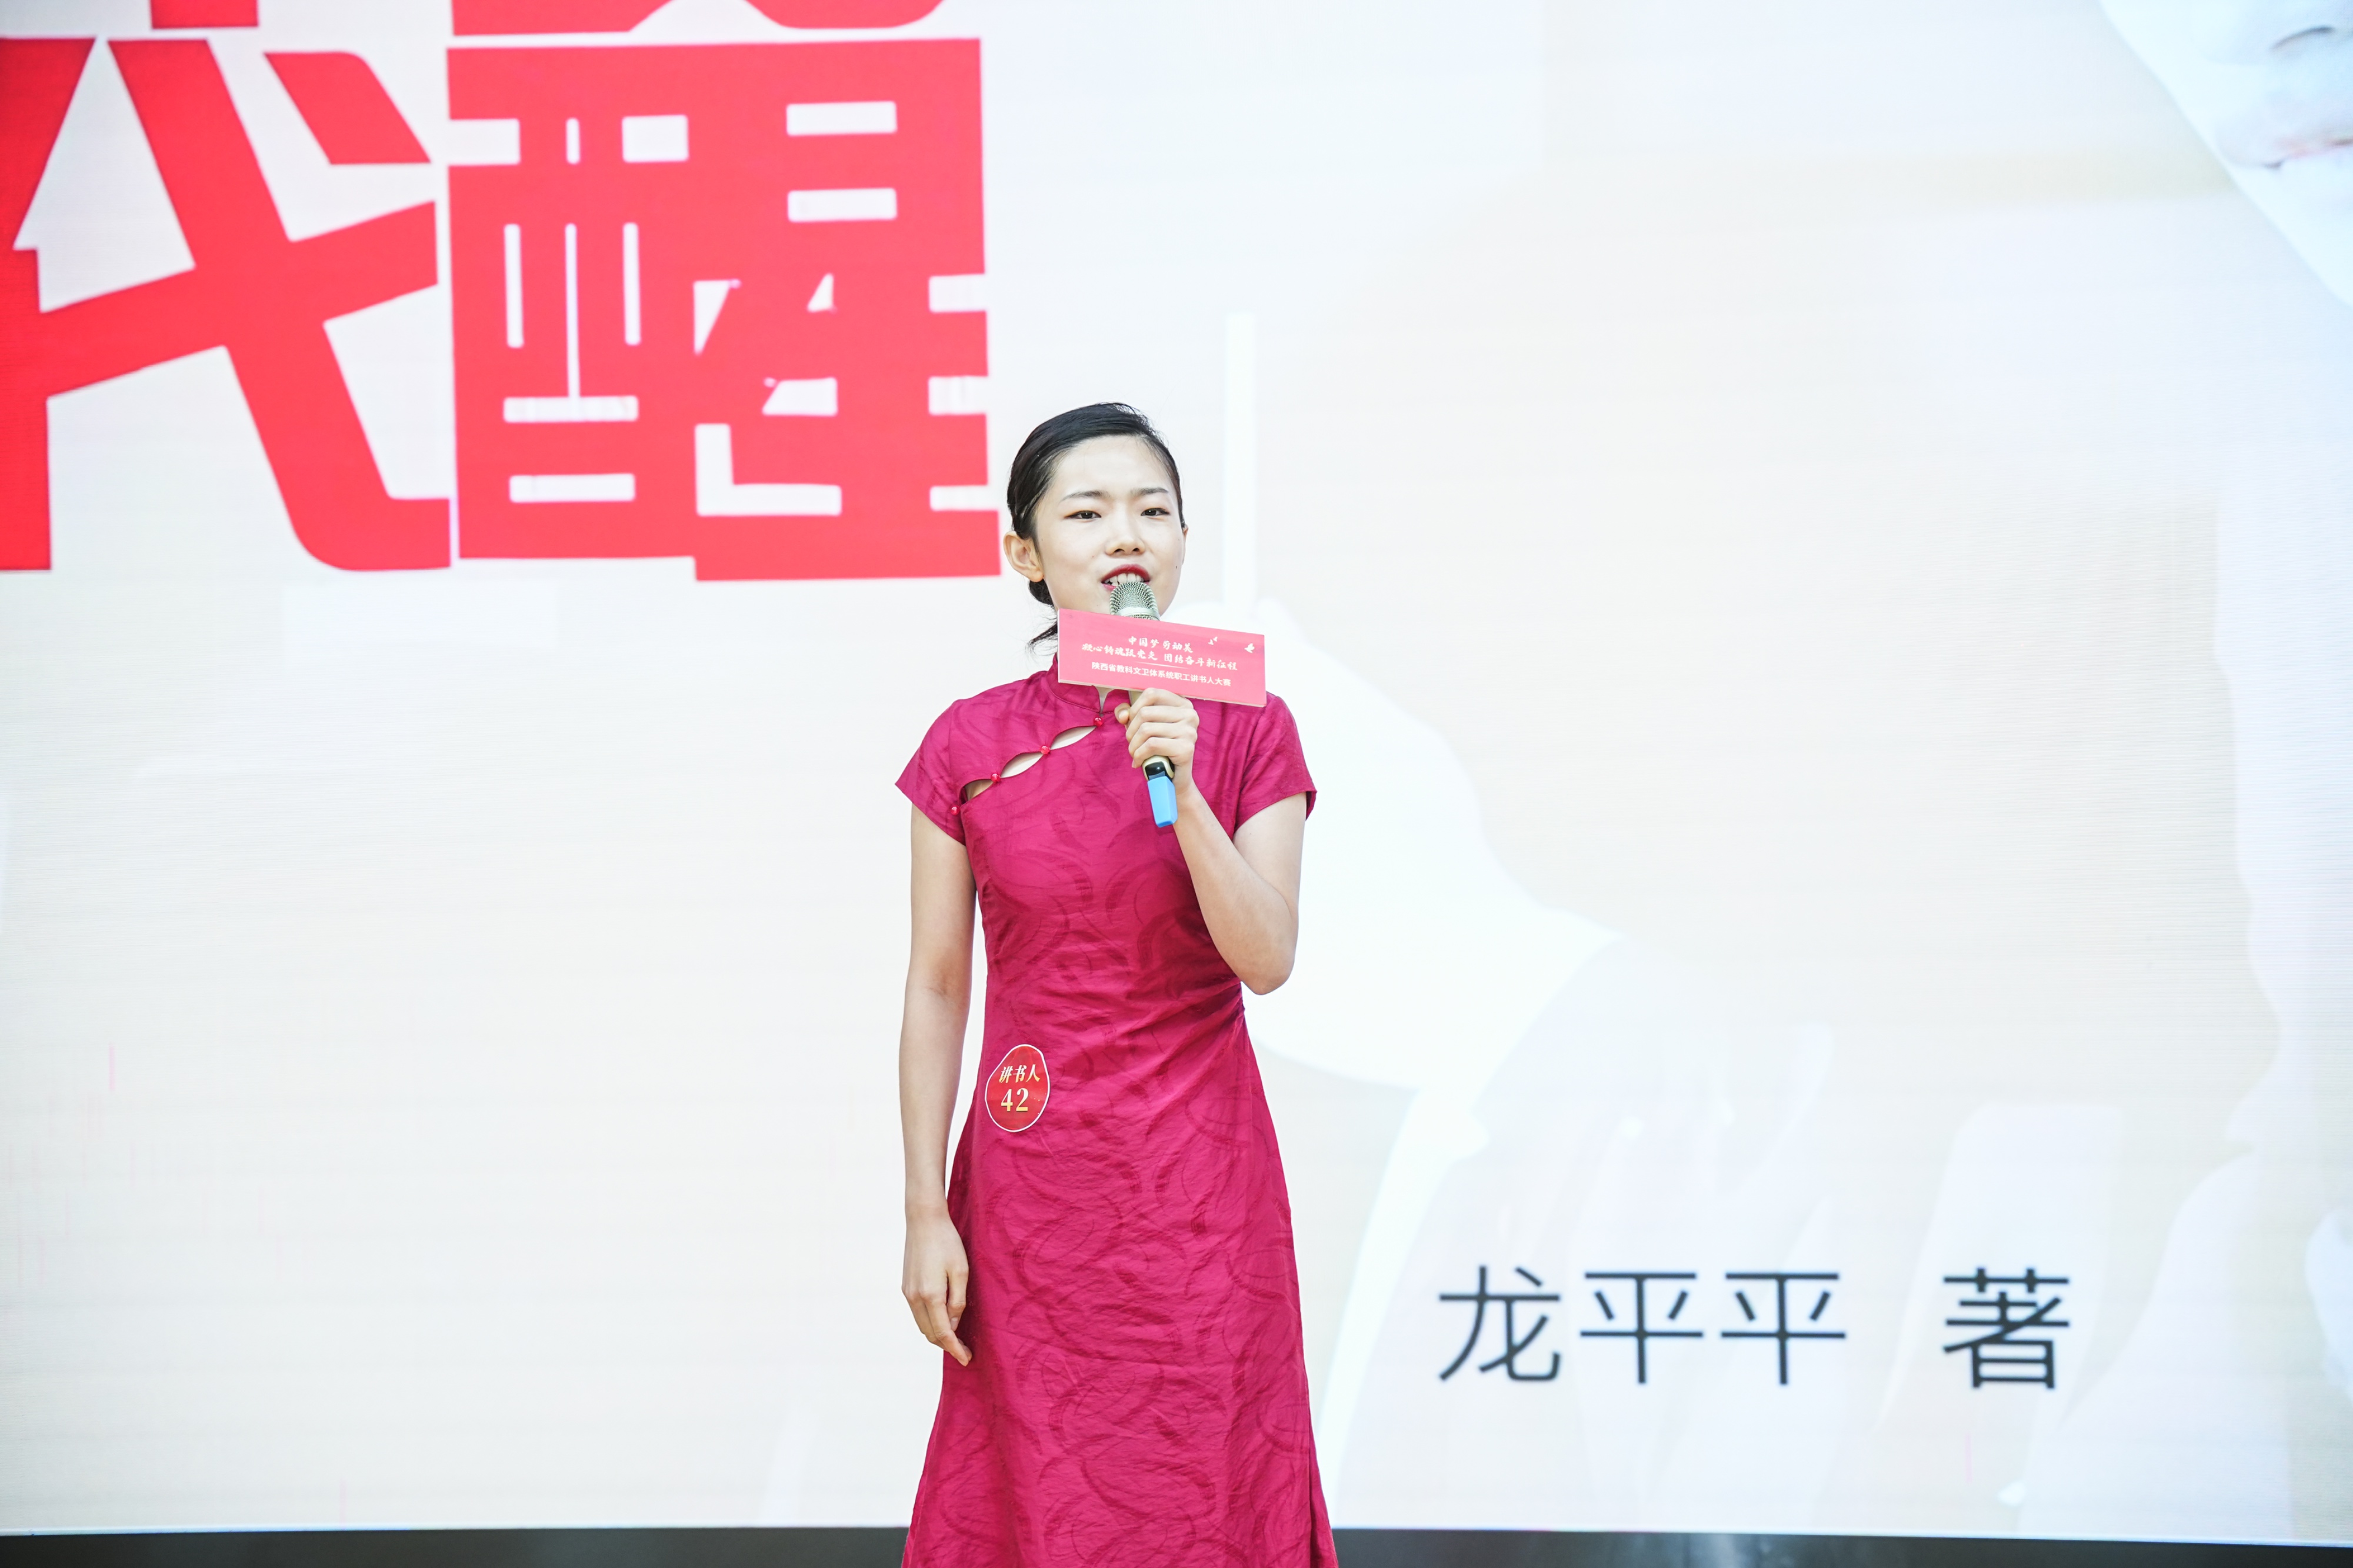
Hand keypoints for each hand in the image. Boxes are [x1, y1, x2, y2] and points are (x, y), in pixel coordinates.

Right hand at [902, 1207, 971, 1364]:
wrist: (923, 1221)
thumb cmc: (947, 1243)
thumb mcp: (961, 1271)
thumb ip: (958, 1302)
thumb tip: (954, 1325)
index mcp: (930, 1295)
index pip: (943, 1333)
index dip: (955, 1349)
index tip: (967, 1359)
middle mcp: (914, 1298)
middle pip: (930, 1334)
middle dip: (947, 1345)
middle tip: (965, 1350)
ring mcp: (907, 1293)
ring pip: (922, 1325)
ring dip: (937, 1335)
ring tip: (955, 1338)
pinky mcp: (906, 1286)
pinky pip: (917, 1314)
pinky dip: (929, 1322)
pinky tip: (942, 1319)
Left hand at [1115, 688, 1198, 791]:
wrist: (1173, 779)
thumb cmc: (1157, 750)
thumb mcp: (1142, 727)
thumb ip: (1129, 714)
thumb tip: (1124, 715)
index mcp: (1183, 704)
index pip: (1151, 693)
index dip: (1134, 708)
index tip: (1131, 723)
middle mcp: (1190, 715)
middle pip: (1145, 712)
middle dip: (1131, 731)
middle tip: (1132, 744)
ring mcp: (1190, 731)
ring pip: (1146, 729)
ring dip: (1133, 745)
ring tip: (1134, 754)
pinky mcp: (1186, 749)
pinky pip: (1152, 745)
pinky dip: (1139, 755)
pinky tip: (1138, 762)